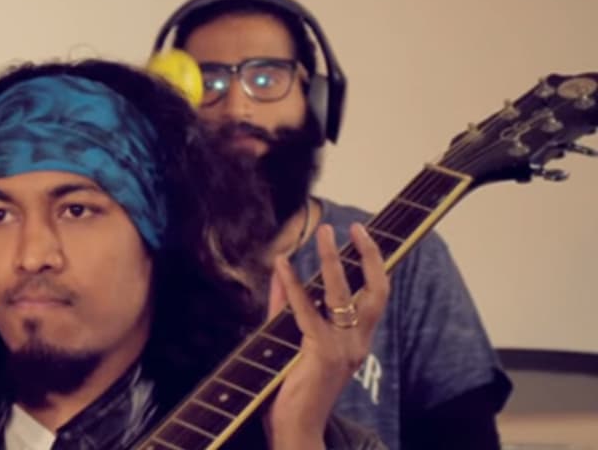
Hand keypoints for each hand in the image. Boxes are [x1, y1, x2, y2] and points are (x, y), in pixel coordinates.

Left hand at [263, 223, 388, 449]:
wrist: (296, 430)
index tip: (361, 233)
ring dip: (331, 259)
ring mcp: (342, 349)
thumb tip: (279, 270)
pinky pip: (306, 311)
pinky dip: (293, 285)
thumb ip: (285, 307)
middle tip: (349, 226)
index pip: (376, 295)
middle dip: (366, 254)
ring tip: (322, 233)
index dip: (373, 262)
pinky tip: (282, 265)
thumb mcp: (291, 340)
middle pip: (374, 290)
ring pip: (342, 294)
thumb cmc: (291, 389)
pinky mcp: (320, 354)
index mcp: (357, 341)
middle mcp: (357, 343)